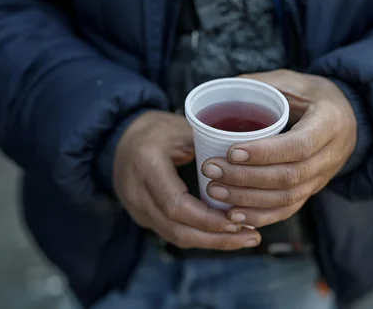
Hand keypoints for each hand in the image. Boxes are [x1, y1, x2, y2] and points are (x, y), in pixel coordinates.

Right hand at [114, 111, 260, 249]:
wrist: (123, 136)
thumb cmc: (158, 129)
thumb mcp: (184, 129)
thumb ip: (210, 148)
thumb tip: (247, 169)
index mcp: (146, 163)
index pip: (176, 204)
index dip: (208, 218)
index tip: (238, 220)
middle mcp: (136, 190)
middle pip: (176, 228)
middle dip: (215, 238)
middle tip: (250, 236)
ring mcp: (135, 207)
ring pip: (174, 236)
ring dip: (211, 242)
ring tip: (244, 238)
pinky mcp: (142, 216)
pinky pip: (171, 232)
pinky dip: (199, 236)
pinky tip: (223, 234)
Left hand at [201, 70, 357, 227]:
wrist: (347, 118)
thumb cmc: (314, 95)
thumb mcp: (294, 81)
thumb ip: (262, 84)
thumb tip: (222, 90)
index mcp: (330, 123)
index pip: (300, 145)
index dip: (265, 153)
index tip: (232, 151)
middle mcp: (330, 155)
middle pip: (289, 176)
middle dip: (246, 177)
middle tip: (211, 169)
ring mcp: (322, 177)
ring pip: (287, 198)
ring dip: (247, 198)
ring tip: (214, 190)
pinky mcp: (312, 191)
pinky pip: (288, 210)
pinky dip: (259, 216)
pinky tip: (232, 215)